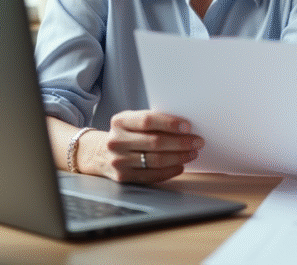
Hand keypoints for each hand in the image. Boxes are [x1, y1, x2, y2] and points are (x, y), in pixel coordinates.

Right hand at [84, 110, 202, 183]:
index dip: (170, 123)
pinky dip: (170, 171)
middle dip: (181, 142)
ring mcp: (118, 160)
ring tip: (192, 153)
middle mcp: (116, 141)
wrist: (99, 153)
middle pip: (155, 142)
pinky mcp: (123, 176)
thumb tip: (184, 127)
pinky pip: (152, 175)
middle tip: (197, 141)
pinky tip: (180, 165)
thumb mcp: (131, 121)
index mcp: (120, 121)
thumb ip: (152, 121)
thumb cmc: (126, 134)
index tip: (187, 126)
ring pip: (155, 160)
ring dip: (179, 157)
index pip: (148, 120)